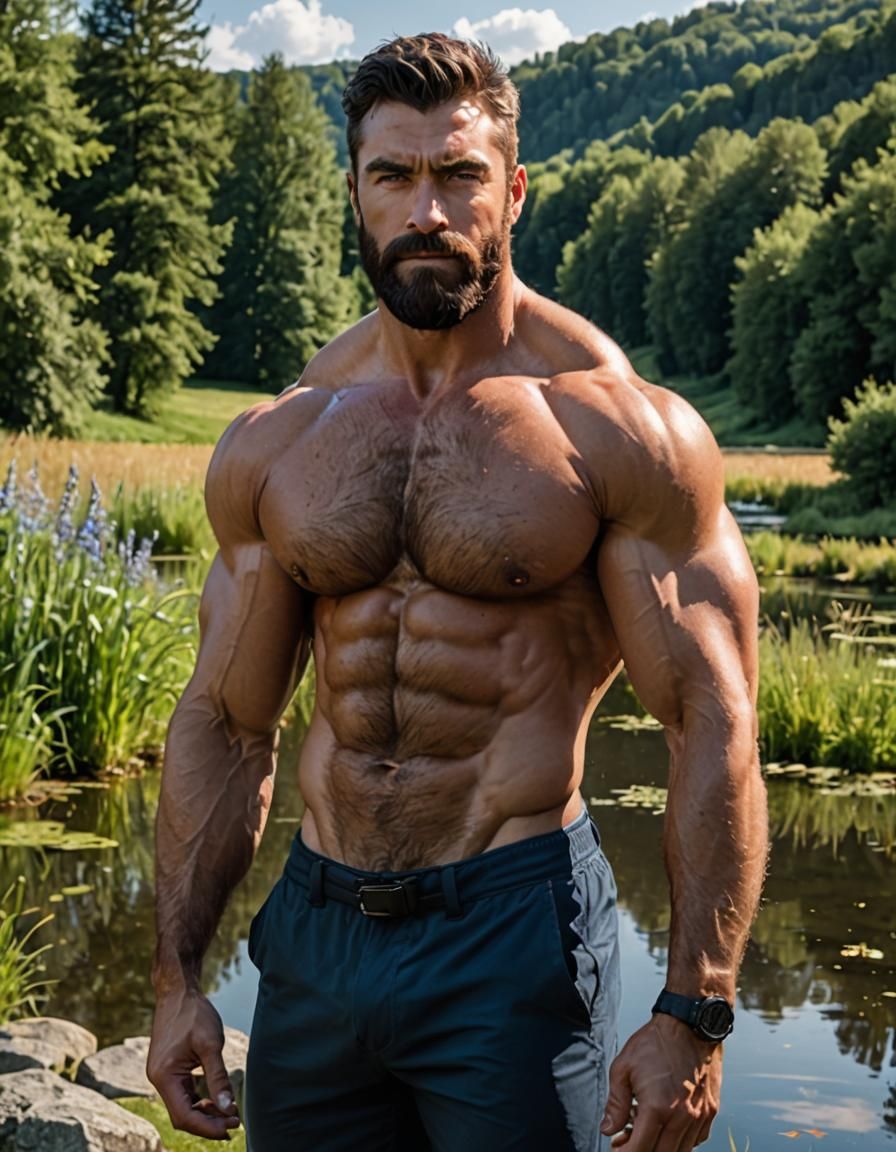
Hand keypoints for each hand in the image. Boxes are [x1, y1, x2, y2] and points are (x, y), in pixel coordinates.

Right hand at [147, 986, 240, 1140]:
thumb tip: (228, 1108)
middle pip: (182, 1116)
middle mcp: (159, 1080)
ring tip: (230, 1114)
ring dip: (205, 1113)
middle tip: (235, 1124)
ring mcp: (162, 1075)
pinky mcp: (169, 1069)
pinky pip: (184, 1094)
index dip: (208, 1127)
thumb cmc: (193, 1014)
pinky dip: (200, 1100)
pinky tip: (217, 1100)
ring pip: (183, 1106)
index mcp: (164, 1077)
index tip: (231, 1129)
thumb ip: (218, 1078)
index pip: (184, 1116)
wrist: (178, 991)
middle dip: (208, 1123)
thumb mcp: (210, 1044)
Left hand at [600, 1014, 721, 1150]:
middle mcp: (682, 1118)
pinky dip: (679, 1141)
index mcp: (657, 1108)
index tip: (615, 1149)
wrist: (690, 1024)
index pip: (639, 1150)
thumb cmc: (655, 1043)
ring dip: (660, 1148)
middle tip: (625, 1141)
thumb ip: (615, 1103)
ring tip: (642, 1132)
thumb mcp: (623, 1067)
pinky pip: (695, 1141)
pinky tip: (665, 1126)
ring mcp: (700, 1117)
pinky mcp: (711, 1111)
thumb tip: (607, 1129)